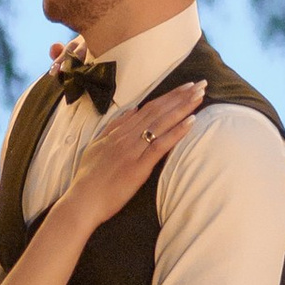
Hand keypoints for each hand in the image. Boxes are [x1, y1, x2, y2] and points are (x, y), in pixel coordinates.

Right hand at [63, 78, 204, 224]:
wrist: (83, 200)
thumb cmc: (88, 177)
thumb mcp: (97, 145)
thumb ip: (114, 126)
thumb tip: (132, 110)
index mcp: (119, 132)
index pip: (149, 108)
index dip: (169, 96)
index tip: (186, 87)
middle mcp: (127, 136)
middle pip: (158, 111)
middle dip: (181, 96)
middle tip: (201, 84)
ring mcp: (133, 150)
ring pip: (161, 123)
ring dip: (183, 107)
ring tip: (200, 95)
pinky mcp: (139, 167)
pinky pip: (160, 145)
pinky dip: (176, 131)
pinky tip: (191, 121)